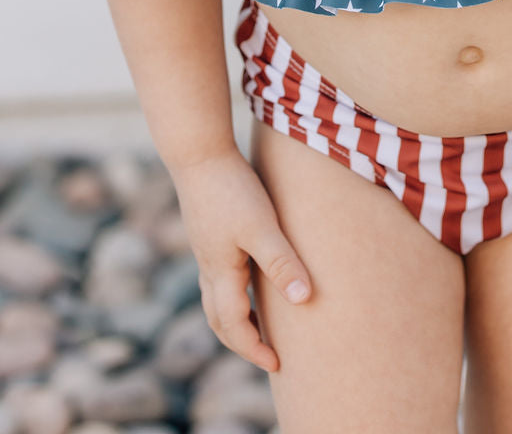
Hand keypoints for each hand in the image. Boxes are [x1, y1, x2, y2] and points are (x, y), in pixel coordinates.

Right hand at [171, 148, 311, 372]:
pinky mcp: (209, 233)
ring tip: (261, 323)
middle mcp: (209, 267)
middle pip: (219, 320)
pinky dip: (232, 292)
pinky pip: (218, 278)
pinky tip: (250, 277)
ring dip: (236, 318)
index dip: (254, 349)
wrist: (199, 154)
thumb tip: (303, 300)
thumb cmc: (232, 190)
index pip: (234, 327)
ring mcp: (206, 250)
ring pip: (216, 299)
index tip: (276, 364)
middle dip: (242, 341)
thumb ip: (281, 262)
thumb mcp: (262, 227)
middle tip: (267, 354)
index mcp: (221, 274)